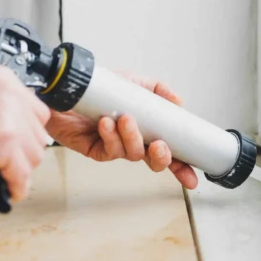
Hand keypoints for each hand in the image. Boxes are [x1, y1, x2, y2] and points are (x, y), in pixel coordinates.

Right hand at [0, 66, 50, 201]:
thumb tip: (24, 132)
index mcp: (0, 79)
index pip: (36, 111)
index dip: (26, 133)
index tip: (16, 145)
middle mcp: (8, 94)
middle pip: (38, 134)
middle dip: (21, 154)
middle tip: (0, 163)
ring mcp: (8, 117)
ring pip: (34, 155)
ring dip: (16, 170)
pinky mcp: (2, 143)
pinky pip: (22, 173)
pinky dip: (16, 186)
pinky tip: (5, 189)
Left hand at [46, 72, 197, 188]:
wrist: (67, 87)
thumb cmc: (100, 87)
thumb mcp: (133, 82)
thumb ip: (158, 89)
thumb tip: (179, 102)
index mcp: (147, 129)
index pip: (169, 151)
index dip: (182, 166)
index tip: (192, 178)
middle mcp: (133, 141)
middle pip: (154, 161)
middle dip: (161, 158)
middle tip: (160, 145)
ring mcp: (115, 147)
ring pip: (132, 154)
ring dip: (132, 137)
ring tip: (126, 119)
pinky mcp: (95, 149)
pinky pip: (109, 150)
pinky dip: (110, 136)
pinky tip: (106, 123)